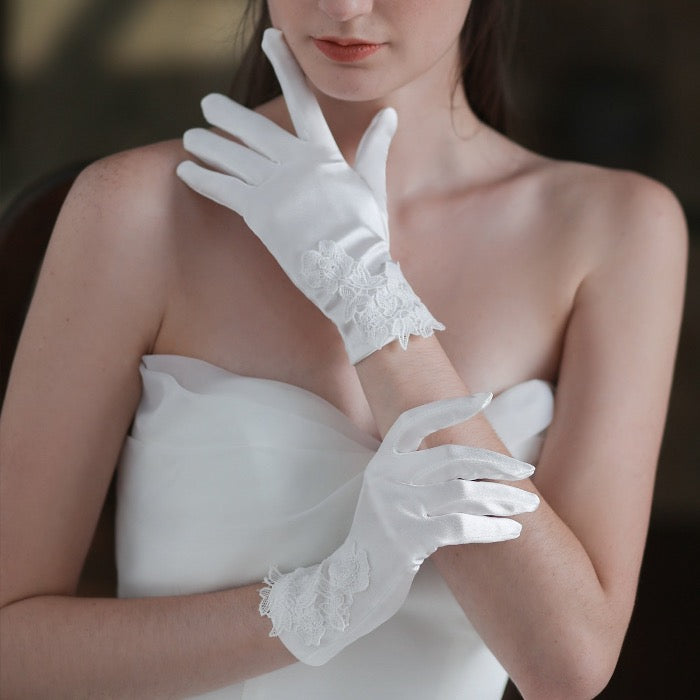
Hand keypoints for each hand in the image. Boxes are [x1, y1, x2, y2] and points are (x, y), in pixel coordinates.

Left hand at [177, 28, 443, 363]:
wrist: (354, 273)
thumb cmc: (367, 234)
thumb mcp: (372, 185)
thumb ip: (374, 147)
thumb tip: (390, 115)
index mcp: (323, 155)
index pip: (302, 99)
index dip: (285, 66)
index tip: (270, 40)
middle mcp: (296, 165)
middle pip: (253, 128)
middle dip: (227, 113)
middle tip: (207, 103)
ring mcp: (276, 188)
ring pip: (232, 156)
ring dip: (207, 144)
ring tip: (189, 136)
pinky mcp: (260, 214)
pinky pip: (223, 189)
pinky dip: (202, 177)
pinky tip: (186, 169)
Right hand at [258, 392, 539, 665]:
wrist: (351, 584)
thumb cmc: (382, 538)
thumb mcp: (388, 495)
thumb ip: (414, 473)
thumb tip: (468, 458)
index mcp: (382, 462)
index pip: (414, 420)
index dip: (449, 407)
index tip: (484, 397)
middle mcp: (385, 478)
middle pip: (451, 457)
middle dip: (495, 463)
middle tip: (525, 471)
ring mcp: (395, 508)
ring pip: (462, 492)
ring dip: (502, 498)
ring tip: (528, 506)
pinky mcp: (407, 539)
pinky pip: (461, 526)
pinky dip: (492, 527)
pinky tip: (512, 531)